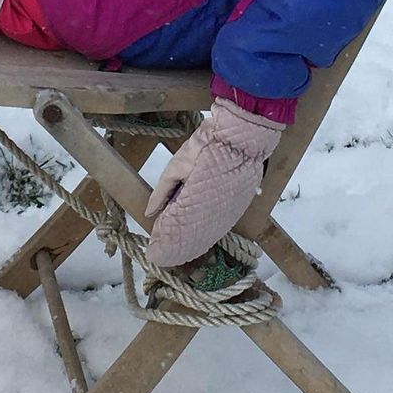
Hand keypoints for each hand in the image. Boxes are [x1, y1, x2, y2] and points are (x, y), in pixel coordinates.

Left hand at [143, 100, 285, 266]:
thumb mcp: (177, 165)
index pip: (177, 234)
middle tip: (162, 256)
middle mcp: (213, 214)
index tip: (154, 252)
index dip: (165, 246)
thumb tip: (150, 212)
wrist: (242, 136)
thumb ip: (163, 192)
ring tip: (178, 252)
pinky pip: (220, 227)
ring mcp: (229, 214)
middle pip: (192, 240)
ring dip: (193, 244)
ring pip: (207, 236)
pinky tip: (198, 240)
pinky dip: (207, 234)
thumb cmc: (206, 147)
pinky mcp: (239, 209)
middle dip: (177, 249)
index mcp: (195, 204)